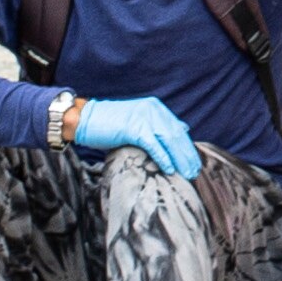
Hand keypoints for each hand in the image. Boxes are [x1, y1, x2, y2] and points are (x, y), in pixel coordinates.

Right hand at [69, 96, 200, 177]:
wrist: (86, 119)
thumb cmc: (109, 124)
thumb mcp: (137, 122)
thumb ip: (156, 127)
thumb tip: (180, 131)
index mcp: (156, 108)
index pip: (177, 129)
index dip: (187, 146)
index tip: (194, 162)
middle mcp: (153, 109)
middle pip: (176, 134)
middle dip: (187, 154)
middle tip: (195, 171)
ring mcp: (144, 117)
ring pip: (169, 140)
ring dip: (180, 158)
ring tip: (187, 173)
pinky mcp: (134, 127)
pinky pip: (153, 145)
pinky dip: (163, 157)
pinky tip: (169, 169)